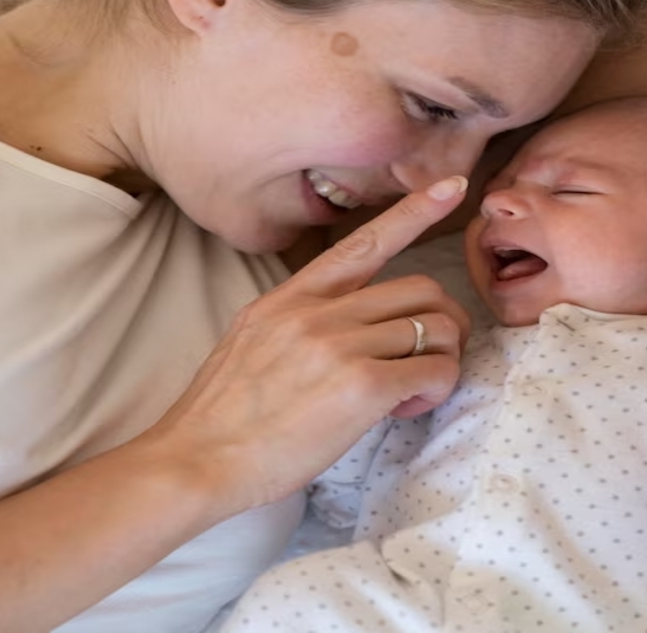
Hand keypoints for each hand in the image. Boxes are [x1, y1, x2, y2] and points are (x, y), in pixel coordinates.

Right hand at [139, 177, 471, 519]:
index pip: (362, 243)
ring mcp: (340, 345)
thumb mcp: (250, 342)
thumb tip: (348, 333)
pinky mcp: (361, 385)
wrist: (195, 460)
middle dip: (442, 324)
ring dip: (441, 363)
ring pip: (437, 329)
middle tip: (429, 361)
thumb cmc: (223, 417)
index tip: (451, 187)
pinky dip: (436, 389)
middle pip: (421, 289)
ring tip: (409, 394)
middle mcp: (318, 311)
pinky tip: (406, 408)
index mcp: (290, 298)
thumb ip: (301, 324)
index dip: (413, 213)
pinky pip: (434, 371)